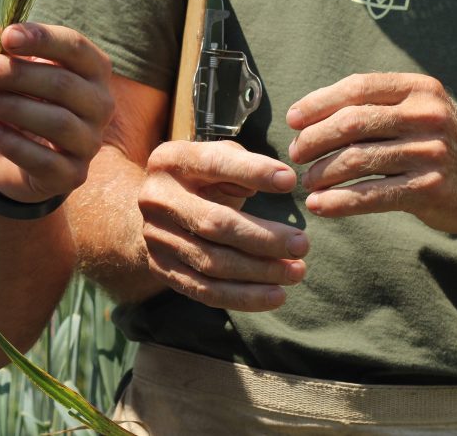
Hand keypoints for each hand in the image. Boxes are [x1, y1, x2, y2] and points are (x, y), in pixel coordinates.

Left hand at [0, 23, 113, 203]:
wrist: (18, 163)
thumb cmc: (20, 104)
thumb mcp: (4, 74)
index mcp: (93, 70)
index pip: (75, 46)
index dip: (41, 38)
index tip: (7, 36)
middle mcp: (101, 104)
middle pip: (62, 83)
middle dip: (15, 73)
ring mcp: (91, 142)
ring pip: (57, 121)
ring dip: (12, 107)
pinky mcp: (74, 175)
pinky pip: (45, 160)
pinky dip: (14, 144)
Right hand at [139, 140, 307, 310]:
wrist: (157, 208)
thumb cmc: (201, 179)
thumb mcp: (216, 160)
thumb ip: (241, 164)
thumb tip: (278, 182)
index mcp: (171, 161)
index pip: (214, 164)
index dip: (252, 172)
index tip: (290, 182)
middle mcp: (157, 198)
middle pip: (214, 223)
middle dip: (263, 238)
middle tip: (301, 245)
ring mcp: (155, 237)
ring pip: (212, 262)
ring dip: (259, 272)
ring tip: (296, 272)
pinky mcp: (161, 268)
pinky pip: (204, 290)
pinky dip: (243, 297)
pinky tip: (275, 295)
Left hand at [288, 73, 456, 234]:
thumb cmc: (436, 146)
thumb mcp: (417, 112)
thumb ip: (374, 107)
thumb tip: (305, 116)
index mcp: (419, 89)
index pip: (357, 87)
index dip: (318, 103)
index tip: (292, 120)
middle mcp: (427, 116)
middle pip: (351, 122)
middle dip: (314, 139)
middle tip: (295, 154)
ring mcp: (430, 152)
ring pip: (356, 159)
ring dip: (322, 172)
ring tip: (306, 180)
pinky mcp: (429, 188)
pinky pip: (371, 195)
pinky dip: (338, 202)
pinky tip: (319, 205)